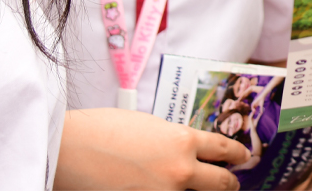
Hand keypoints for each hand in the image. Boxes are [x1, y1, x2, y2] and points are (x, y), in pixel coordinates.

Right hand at [55, 107, 250, 189]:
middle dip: (229, 184)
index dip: (237, 155)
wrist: (69, 150)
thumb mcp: (148, 126)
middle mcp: (181, 171)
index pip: (224, 149)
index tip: (243, 158)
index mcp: (182, 141)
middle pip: (222, 184)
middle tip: (231, 183)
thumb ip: (172, 141)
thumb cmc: (101, 131)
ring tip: (207, 190)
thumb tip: (186, 151)